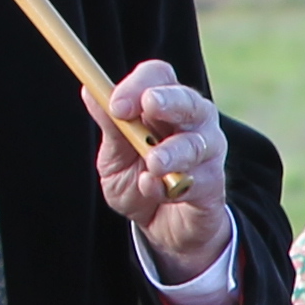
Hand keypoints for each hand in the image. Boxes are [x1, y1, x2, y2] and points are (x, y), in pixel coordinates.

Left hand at [89, 61, 230, 272]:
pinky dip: (169, 186)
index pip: (159, 77)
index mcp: (165, 106)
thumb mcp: (115, 157)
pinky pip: (197, 179)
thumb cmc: (140, 183)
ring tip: (153, 165)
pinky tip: (152, 189)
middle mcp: (193, 122)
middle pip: (188, 99)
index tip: (117, 104)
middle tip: (149, 106)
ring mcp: (208, 152)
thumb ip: (110, 127)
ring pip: (196, 142)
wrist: (163, 228)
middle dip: (169, 100)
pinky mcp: (214, 183)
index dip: (140, 83)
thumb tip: (90, 92)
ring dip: (172, 151)